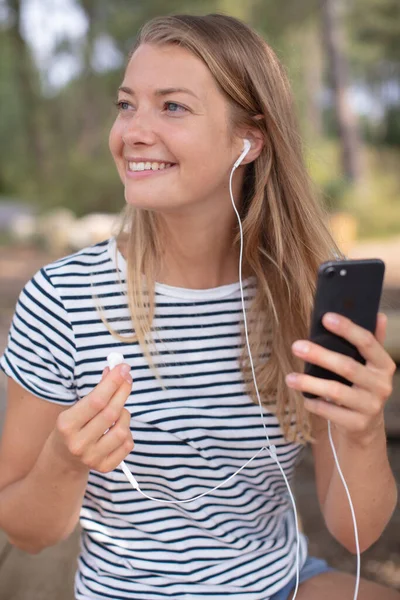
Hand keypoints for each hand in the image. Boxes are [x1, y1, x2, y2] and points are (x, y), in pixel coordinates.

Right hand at [51, 364, 133, 472]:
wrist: (63, 460)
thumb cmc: (73, 427)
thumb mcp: (76, 408)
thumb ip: (97, 391)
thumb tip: (116, 371)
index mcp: (66, 425)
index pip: (96, 400)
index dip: (113, 382)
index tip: (123, 368)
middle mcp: (78, 443)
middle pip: (111, 413)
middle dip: (122, 391)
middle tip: (127, 378)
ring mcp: (92, 458)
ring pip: (122, 430)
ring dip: (125, 415)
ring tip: (118, 412)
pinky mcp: (104, 467)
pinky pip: (127, 444)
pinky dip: (127, 433)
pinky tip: (117, 429)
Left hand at [285, 312, 395, 443]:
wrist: (365, 427)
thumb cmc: (361, 386)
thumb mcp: (369, 365)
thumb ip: (372, 342)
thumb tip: (379, 315)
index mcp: (384, 365)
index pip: (367, 342)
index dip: (347, 329)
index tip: (325, 317)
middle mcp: (382, 386)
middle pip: (347, 366)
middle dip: (320, 355)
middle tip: (296, 346)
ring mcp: (371, 407)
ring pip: (336, 391)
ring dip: (309, 383)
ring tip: (289, 378)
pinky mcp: (357, 424)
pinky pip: (329, 411)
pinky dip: (314, 404)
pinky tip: (304, 398)